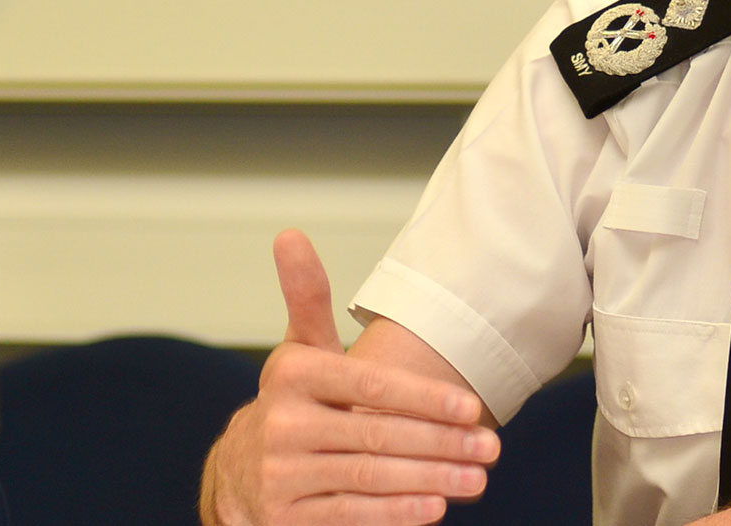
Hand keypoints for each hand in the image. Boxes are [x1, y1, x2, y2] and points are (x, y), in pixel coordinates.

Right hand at [203, 230, 498, 525]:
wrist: (240, 474)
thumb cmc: (292, 404)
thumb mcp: (298, 352)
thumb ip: (307, 298)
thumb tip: (290, 233)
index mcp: (293, 375)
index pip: (370, 385)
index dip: (425, 398)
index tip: (473, 408)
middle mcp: (281, 424)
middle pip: (376, 433)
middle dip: (441, 443)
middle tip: (490, 449)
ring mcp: (281, 473)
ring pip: (368, 476)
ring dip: (429, 480)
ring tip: (476, 480)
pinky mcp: (285, 516)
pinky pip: (349, 514)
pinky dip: (395, 513)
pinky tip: (434, 509)